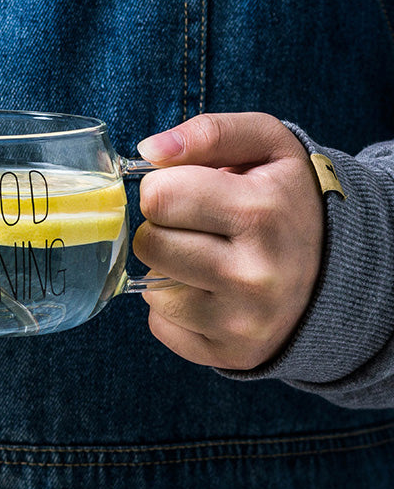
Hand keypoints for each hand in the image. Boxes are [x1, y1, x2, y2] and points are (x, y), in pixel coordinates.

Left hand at [132, 112, 323, 370]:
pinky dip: (174, 306)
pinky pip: (160, 324)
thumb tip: (148, 151)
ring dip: (167, 267)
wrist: (340, 269)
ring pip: (150, 286)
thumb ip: (209, 133)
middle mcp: (253, 276)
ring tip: (208, 255)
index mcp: (260, 213)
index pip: (157, 197)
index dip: (164, 187)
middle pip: (148, 242)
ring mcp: (242, 323)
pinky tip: (210, 291)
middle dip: (162, 226)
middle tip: (198, 225)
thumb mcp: (267, 146)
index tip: (188, 191)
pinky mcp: (229, 355)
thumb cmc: (286, 200)